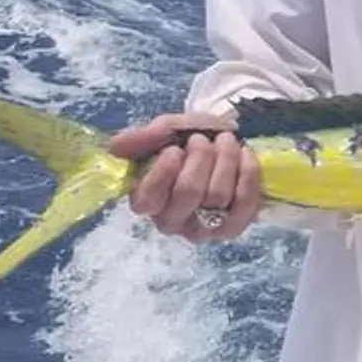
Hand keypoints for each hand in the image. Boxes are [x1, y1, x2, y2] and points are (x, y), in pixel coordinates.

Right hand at [109, 111, 261, 244]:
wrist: (221, 140)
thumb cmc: (186, 139)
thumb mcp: (164, 131)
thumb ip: (141, 138)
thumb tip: (115, 147)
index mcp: (147, 202)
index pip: (149, 199)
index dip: (164, 172)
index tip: (174, 149)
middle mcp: (172, 222)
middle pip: (188, 194)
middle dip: (200, 158)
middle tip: (203, 140)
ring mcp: (203, 229)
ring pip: (217, 196)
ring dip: (225, 160)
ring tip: (225, 141)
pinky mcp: (233, 227)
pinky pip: (244, 204)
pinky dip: (247, 174)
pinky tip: (244, 154)